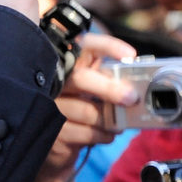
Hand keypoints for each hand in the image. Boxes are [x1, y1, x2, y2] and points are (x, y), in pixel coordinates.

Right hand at [39, 32, 137, 181]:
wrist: (52, 136)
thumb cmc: (77, 104)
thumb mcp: (90, 84)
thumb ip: (107, 75)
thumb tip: (133, 75)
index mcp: (68, 63)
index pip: (85, 45)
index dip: (107, 46)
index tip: (129, 55)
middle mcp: (53, 80)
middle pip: (81, 78)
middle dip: (109, 88)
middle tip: (131, 98)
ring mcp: (48, 106)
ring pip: (87, 111)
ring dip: (110, 119)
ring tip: (119, 123)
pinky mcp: (51, 131)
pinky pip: (84, 133)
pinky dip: (102, 135)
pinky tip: (106, 134)